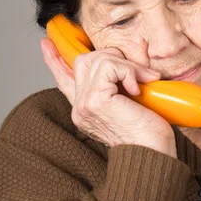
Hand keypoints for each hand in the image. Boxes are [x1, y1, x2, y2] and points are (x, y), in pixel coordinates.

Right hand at [40, 38, 176, 157]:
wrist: (154, 155)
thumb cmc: (149, 135)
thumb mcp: (131, 106)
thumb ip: (118, 89)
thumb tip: (124, 67)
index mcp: (85, 109)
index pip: (63, 80)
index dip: (54, 60)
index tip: (47, 44)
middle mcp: (80, 107)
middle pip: (84, 61)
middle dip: (113, 56)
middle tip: (139, 71)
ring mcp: (84, 104)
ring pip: (97, 60)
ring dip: (127, 64)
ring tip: (144, 80)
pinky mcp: (95, 101)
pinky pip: (109, 66)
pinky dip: (128, 71)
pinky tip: (138, 88)